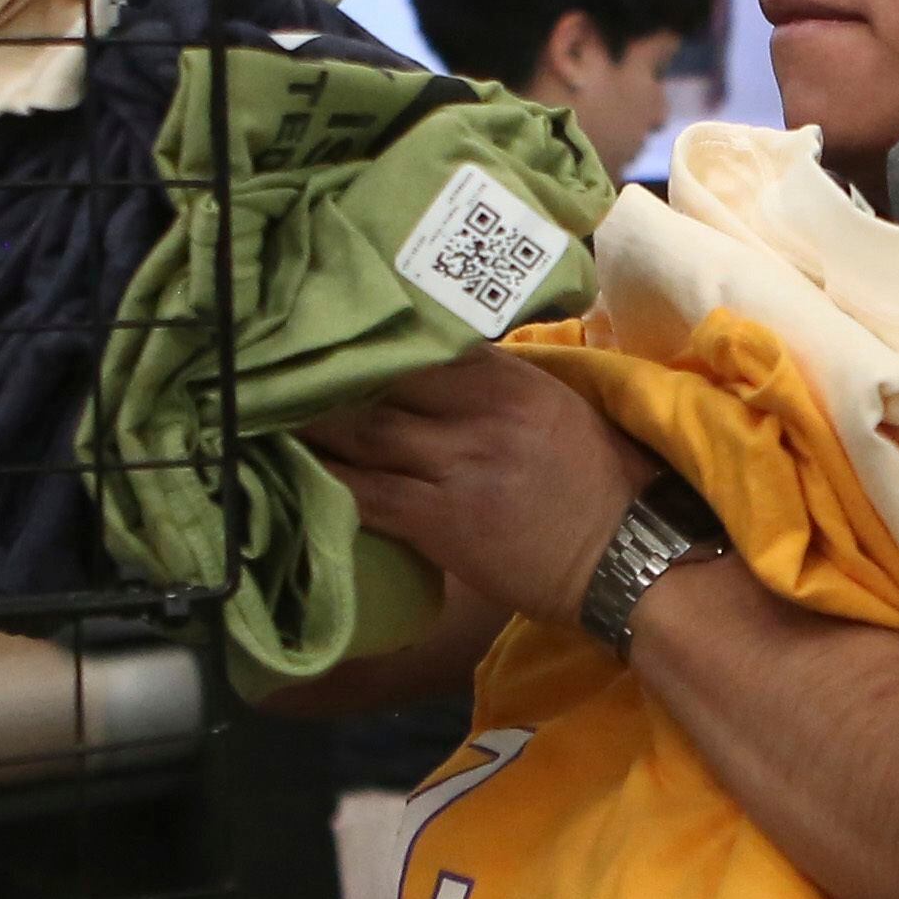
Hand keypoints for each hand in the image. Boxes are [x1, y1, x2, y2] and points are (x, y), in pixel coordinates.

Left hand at [306, 350, 654, 629]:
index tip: (332, 340)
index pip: (427, 345)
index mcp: (512, 381)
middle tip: (278, 372)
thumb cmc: (602, 486)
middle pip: (385, 382)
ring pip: (365, 433)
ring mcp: (458, 466)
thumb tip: (445, 370)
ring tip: (267, 415)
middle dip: (330, 378)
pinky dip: (325, 482)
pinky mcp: (441, 520)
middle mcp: (481, 414)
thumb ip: (502, 388)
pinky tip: (289, 476)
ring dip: (312, 425)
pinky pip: (366, 495)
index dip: (374, 344)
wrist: (631, 558)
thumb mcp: (558, 412)